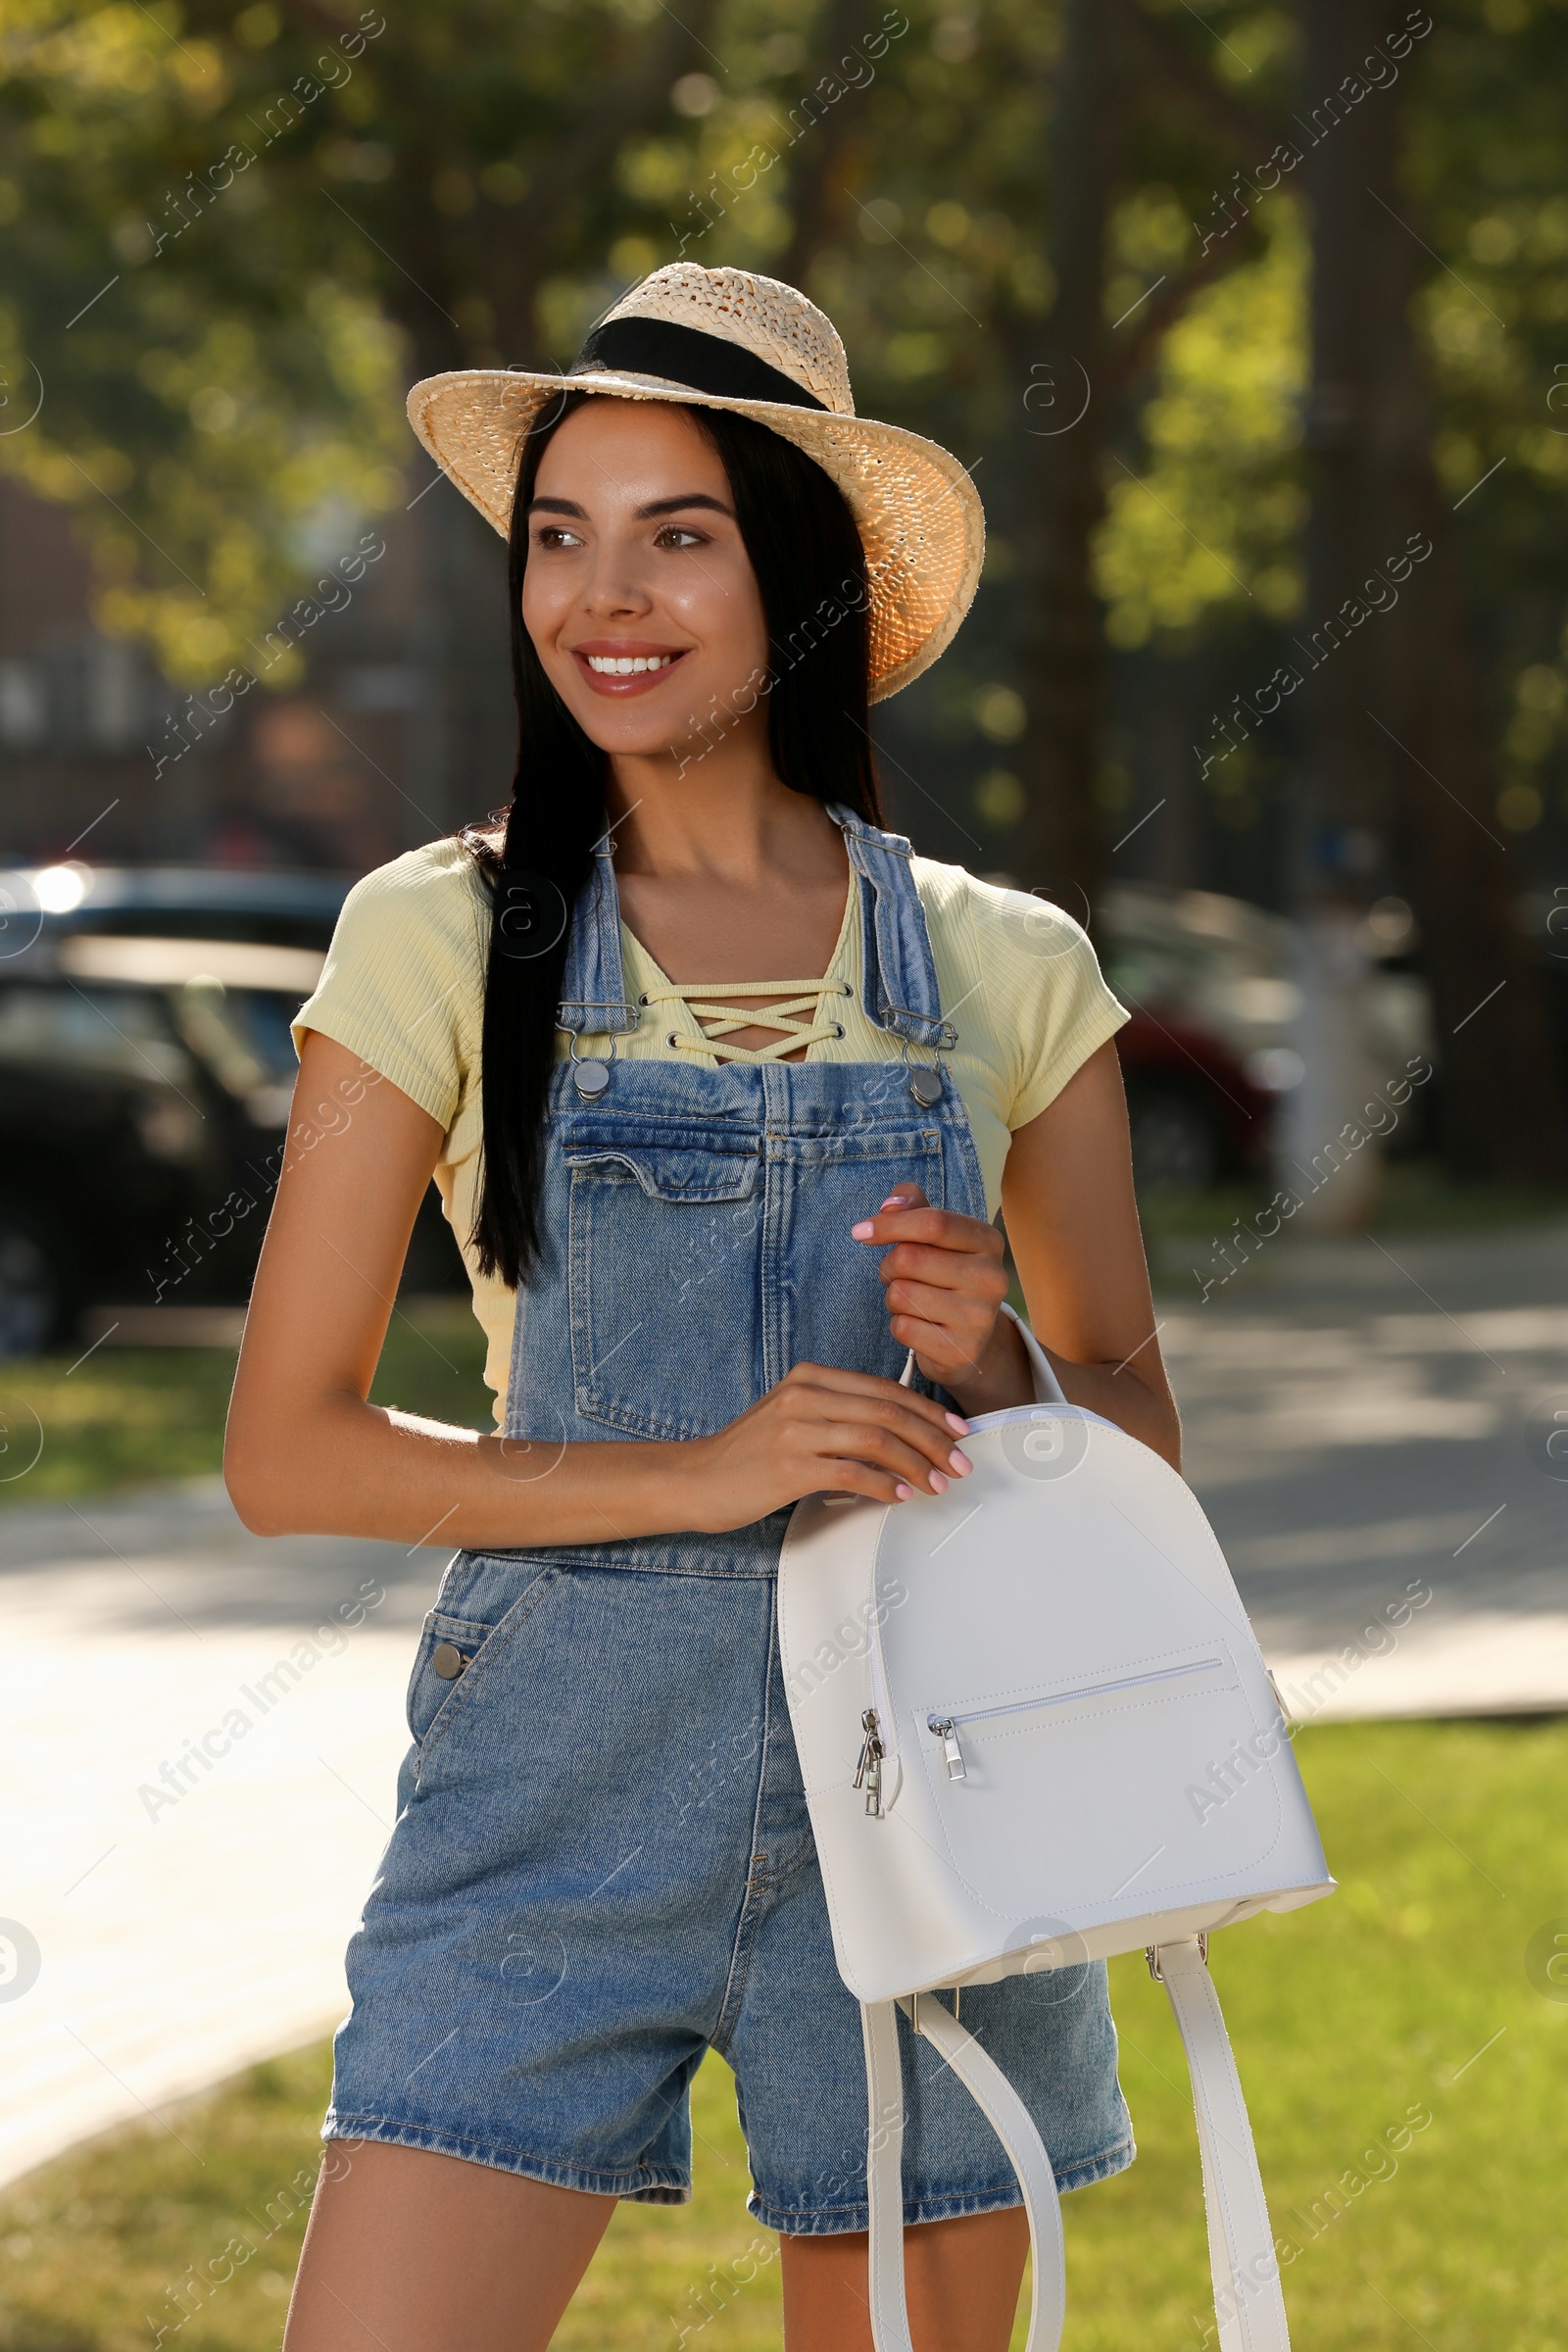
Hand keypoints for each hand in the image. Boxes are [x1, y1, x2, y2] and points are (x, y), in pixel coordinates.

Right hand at [686, 1361, 973, 1532]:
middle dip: (934, 1439)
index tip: (957, 1431)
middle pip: (888, 1412)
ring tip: (939, 1484)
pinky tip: (902, 1496)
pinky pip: (852, 1472)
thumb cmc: (747, 1455)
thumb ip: (838, 1415)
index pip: (885, 1389)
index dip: (929, 1411)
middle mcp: (805, 1395)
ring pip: (877, 1439)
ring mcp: (795, 1429)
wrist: (693, 1479)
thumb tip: (897, 1433)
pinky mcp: (789, 1465)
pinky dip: (885, 1485)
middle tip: (960, 1463)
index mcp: (810, 1377)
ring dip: (917, 1464)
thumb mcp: (793, 1417)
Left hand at [850, 1182, 1028, 1409]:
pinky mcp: (962, 1350)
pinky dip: (899, 1326)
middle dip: (888, 1266)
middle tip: (896, 1275)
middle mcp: (992, 1278)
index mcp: (988, 1241)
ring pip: (901, 1295)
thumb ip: (914, 1209)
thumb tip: (890, 1206)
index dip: (890, 1224)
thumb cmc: (946, 1278)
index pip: (933, 1222)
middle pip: (909, 1258)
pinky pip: (903, 1328)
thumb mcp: (937, 1238)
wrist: (972, 1342)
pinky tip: (919, 1326)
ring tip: (912, 1301)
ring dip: (893, 1298)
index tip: (861, 1231)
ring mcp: (980, 1317)